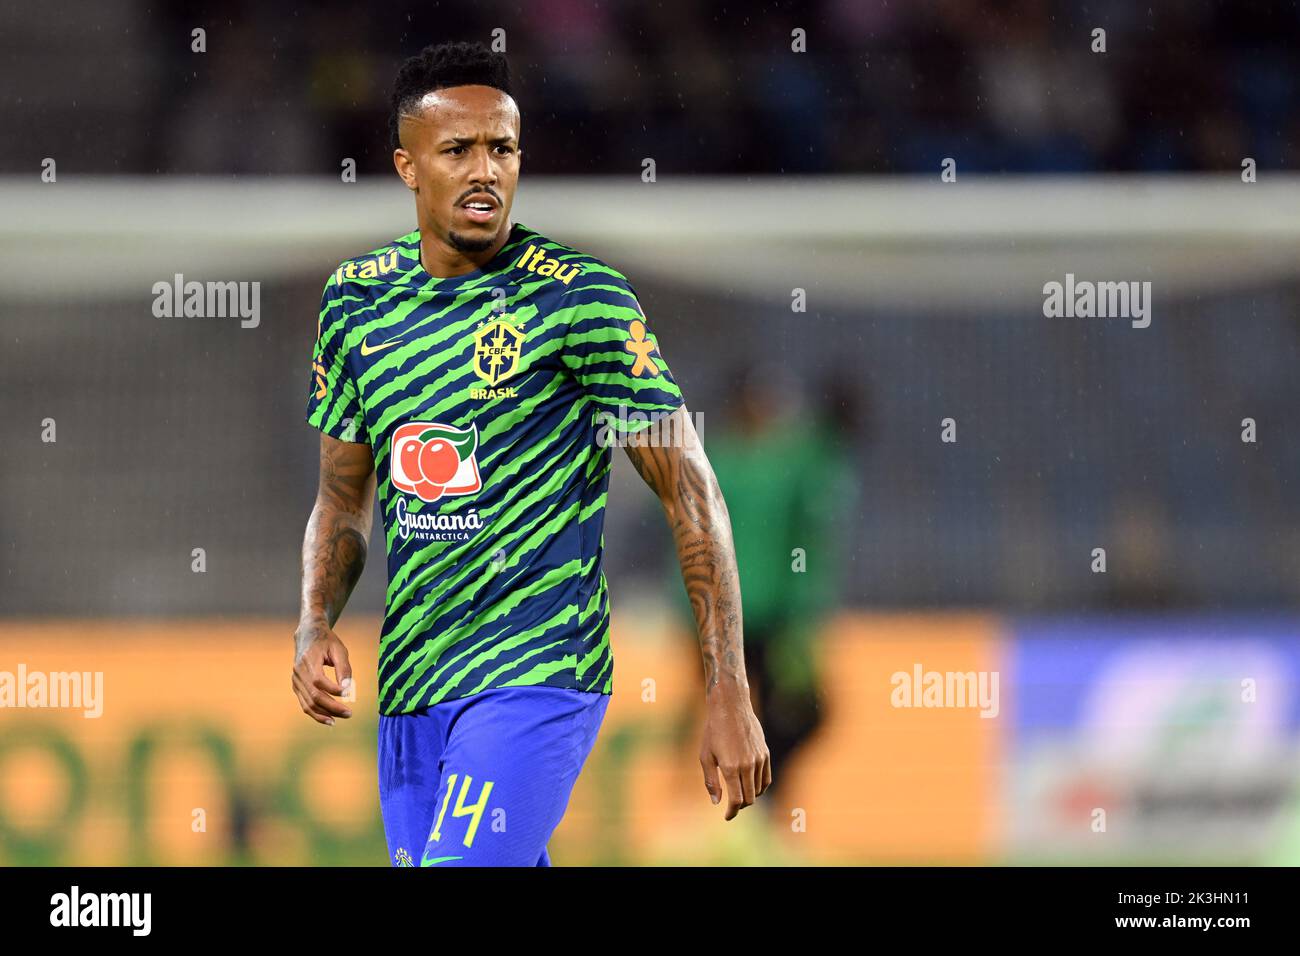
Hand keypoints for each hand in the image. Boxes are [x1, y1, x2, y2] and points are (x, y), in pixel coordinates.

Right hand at [292, 619, 353, 725]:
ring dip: (324, 714)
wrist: (308, 635)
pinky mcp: (296, 686)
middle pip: (313, 696)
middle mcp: (298, 672)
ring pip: (307, 703)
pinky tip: (329, 718)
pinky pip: (304, 703)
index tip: (349, 694)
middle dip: (332, 707)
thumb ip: (343, 668)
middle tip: (349, 713)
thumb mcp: (339, 649)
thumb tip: (347, 688)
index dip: (333, 690)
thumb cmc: (327, 641)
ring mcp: (295, 680)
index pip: (318, 681)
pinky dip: (316, 713)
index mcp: (308, 660)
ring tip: (340, 719)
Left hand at [699, 691, 770, 819]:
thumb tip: (716, 802)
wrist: (731, 707)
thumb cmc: (714, 731)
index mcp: (731, 767)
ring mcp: (759, 759)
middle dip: (740, 806)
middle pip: (749, 798)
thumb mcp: (705, 756)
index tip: (727, 816)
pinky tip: (751, 787)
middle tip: (732, 806)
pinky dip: (760, 787)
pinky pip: (766, 778)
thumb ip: (711, 781)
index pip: (736, 800)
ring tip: (739, 795)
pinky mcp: (765, 753)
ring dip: (750, 796)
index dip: (731, 812)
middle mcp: (747, 765)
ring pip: (759, 789)